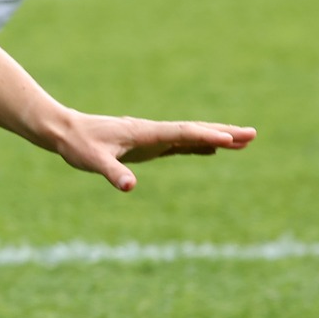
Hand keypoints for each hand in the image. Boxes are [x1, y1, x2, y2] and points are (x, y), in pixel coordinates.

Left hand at [51, 112, 257, 191]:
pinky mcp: (146, 144)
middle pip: (194, 130)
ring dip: (217, 137)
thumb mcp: (92, 161)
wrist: (64, 131)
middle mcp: (151, 132)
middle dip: (223, 132)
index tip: (230, 138)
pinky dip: (199, 144)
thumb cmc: (78, 145)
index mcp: (143, 132)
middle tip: (253, 134)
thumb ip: (112, 173)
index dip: (206, 135)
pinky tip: (211, 148)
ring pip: (190, 136)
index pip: (181, 133)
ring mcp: (151, 137)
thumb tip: (130, 187)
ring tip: (244, 141)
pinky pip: (179, 144)